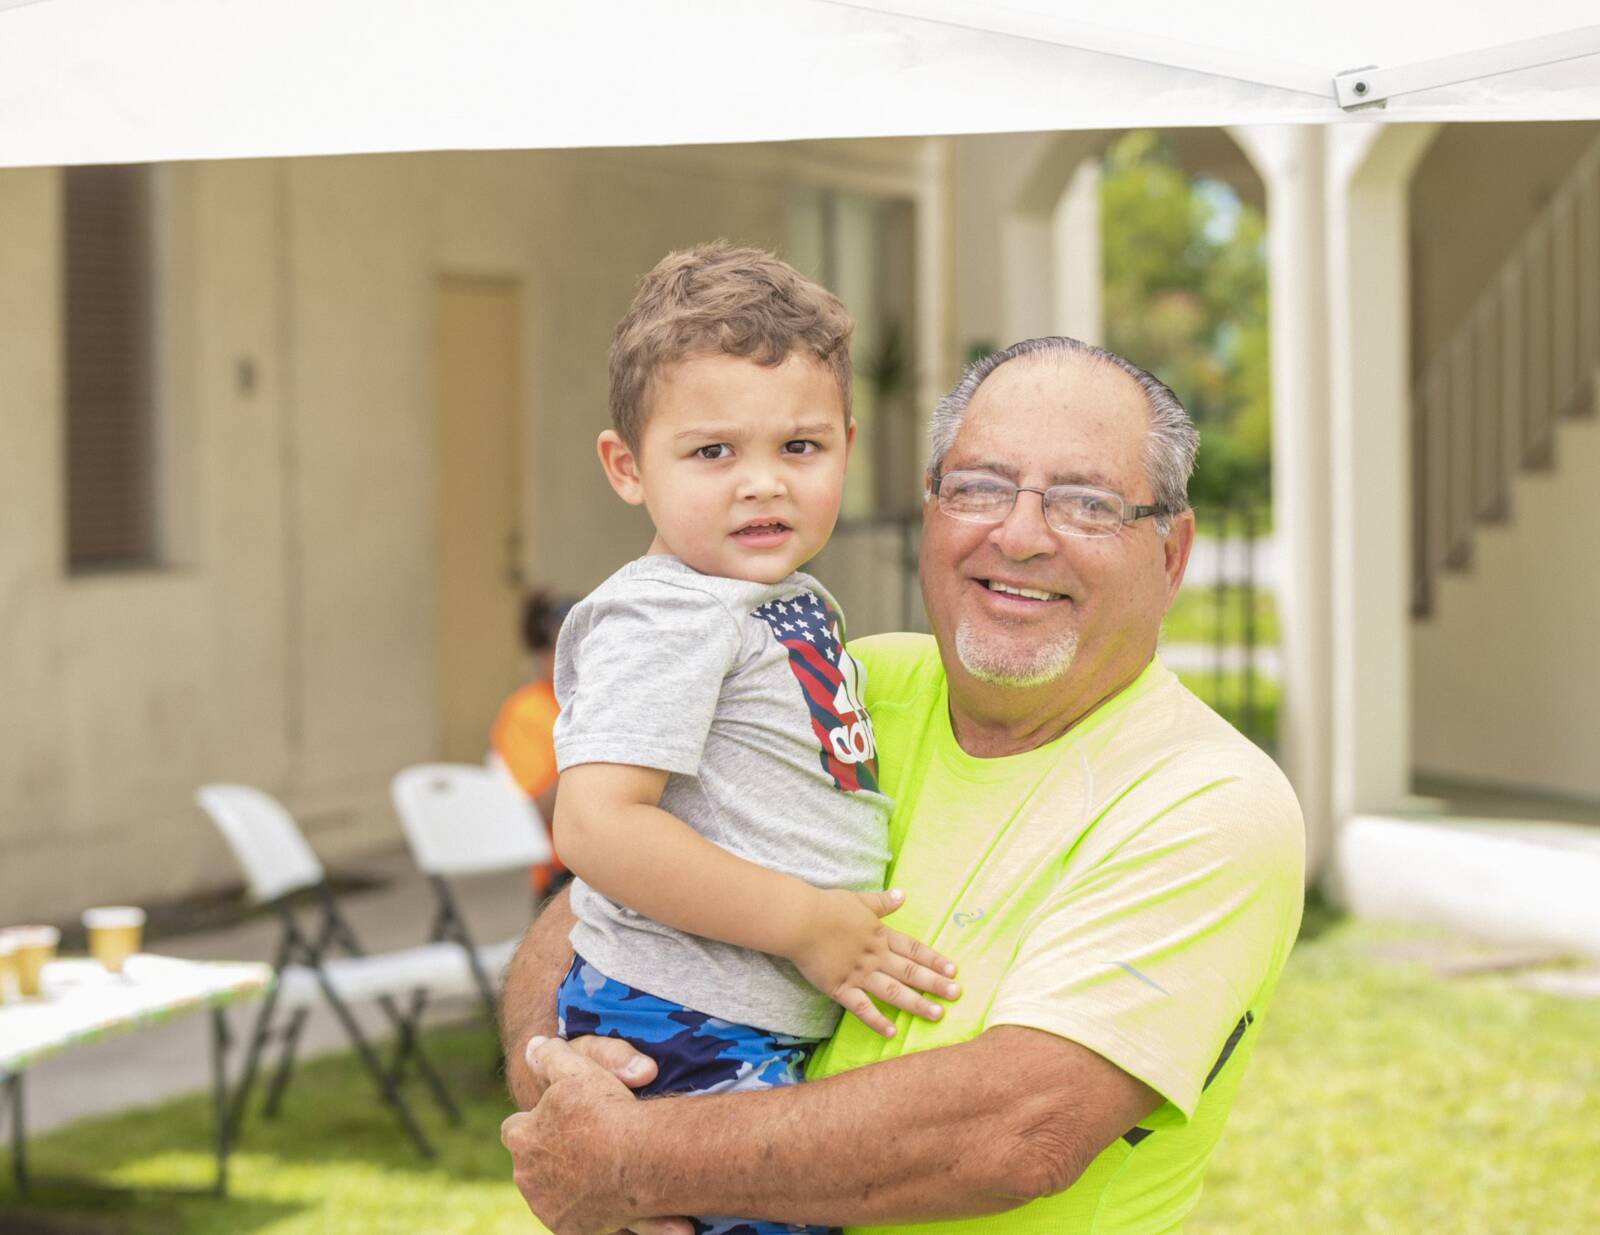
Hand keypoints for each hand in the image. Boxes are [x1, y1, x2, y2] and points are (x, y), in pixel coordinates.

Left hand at [502, 1038, 693, 1234]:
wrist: (638, 1160)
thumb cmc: (605, 1111)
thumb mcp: (577, 1069)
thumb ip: (550, 1056)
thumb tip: (532, 1046)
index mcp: (522, 1139)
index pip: (515, 1129)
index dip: (536, 1122)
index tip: (560, 1118)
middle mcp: (528, 1179)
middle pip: (534, 1165)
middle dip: (554, 1156)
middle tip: (589, 1141)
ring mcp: (549, 1209)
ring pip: (555, 1193)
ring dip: (573, 1182)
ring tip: (605, 1166)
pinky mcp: (573, 1231)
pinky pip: (581, 1217)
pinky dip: (595, 1208)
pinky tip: (617, 1192)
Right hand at [790, 888, 960, 1037]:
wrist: (800, 921)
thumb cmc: (827, 907)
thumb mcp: (859, 900)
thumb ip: (882, 902)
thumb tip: (902, 895)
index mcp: (880, 935)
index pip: (913, 949)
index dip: (934, 959)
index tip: (953, 969)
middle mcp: (875, 956)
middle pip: (910, 972)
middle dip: (935, 983)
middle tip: (956, 993)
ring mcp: (859, 974)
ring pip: (894, 991)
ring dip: (917, 1003)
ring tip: (937, 1014)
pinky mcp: (841, 988)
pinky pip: (862, 1008)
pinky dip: (877, 1021)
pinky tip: (892, 1032)